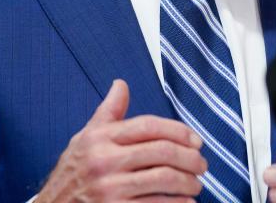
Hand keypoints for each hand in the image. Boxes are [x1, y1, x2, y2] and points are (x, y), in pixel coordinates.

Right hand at [37, 79, 206, 201]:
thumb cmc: (72, 173)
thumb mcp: (85, 138)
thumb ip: (108, 113)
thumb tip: (121, 85)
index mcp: (101, 138)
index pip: (149, 126)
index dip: (178, 131)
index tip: (195, 140)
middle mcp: (104, 161)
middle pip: (161, 152)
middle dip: (190, 158)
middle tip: (202, 164)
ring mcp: (110, 188)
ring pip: (163, 179)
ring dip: (188, 182)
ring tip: (197, 183)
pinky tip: (186, 201)